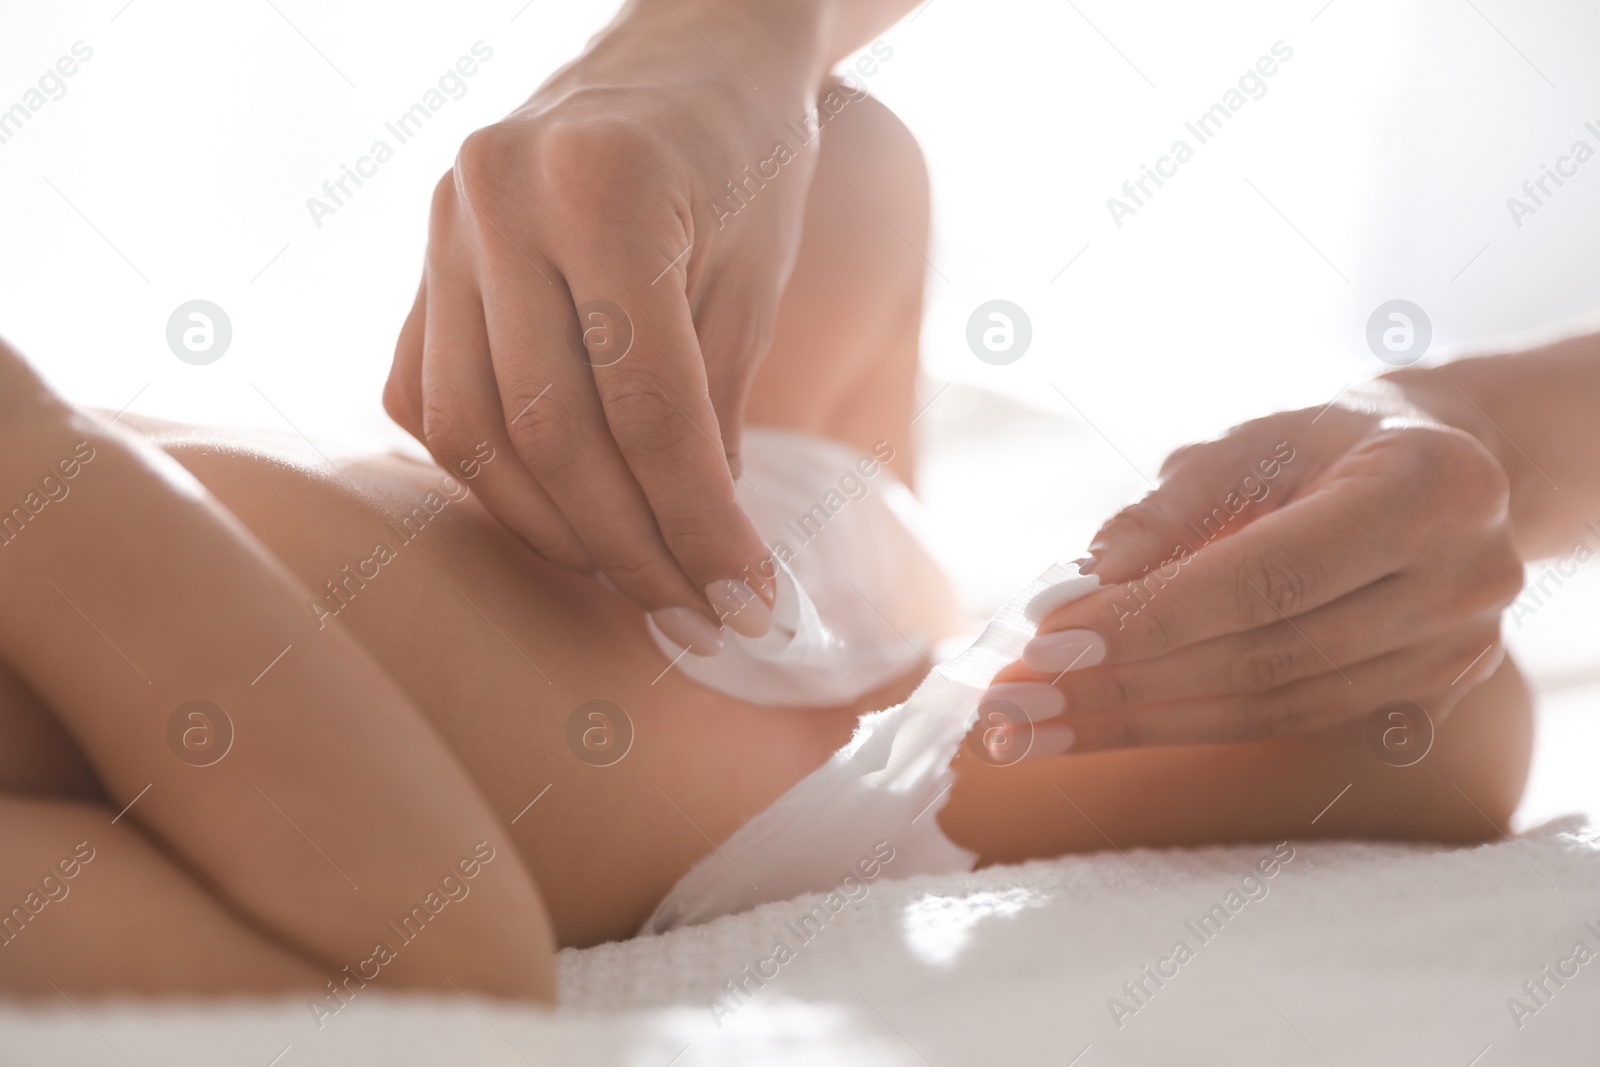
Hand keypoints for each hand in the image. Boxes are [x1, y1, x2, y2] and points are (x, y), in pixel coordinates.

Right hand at [384, 2, 830, 649]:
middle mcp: (498, 199)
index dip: (698, 520)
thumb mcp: (752, 279)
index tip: (746, 600)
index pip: (647, 404)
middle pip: (549, 431)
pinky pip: (429, 399)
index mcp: (605, 186)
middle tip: (693, 617)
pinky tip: (557, 516)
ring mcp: (441, 228)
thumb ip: (710, 413)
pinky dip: (489, 476)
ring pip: (470, 432)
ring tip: (633, 582)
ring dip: (554, 531)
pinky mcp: (419, 261)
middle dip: (630, 548)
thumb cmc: (743, 156)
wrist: (681, 54)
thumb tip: (698, 558)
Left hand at [985, 381, 1523, 752]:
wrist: (1445, 467)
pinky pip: (1283, 724)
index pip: (1265, 579)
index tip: (1046, 642)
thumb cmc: (1326, 442)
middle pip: (1262, 656)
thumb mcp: (1250, 441)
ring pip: (1267, 707)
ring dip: (1134, 723)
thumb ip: (1169, 509)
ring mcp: (1454, 651)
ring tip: (1028, 729)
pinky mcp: (1428, 697)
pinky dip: (1180, 727)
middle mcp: (1460, 580)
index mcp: (1427, 488)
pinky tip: (1097, 729)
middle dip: (1120, 684)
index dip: (1150, 620)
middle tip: (1009, 705)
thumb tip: (1081, 582)